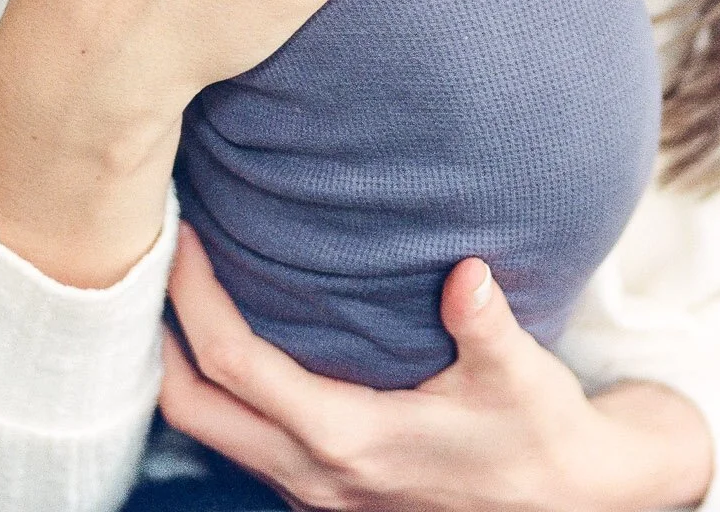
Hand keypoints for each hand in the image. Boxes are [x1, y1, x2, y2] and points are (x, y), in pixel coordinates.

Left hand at [161, 223, 714, 511]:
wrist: (563, 500)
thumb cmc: (537, 432)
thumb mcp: (520, 375)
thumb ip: (487, 324)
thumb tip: (467, 272)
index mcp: (345, 438)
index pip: (234, 365)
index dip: (195, 298)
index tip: (182, 233)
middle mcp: (312, 474)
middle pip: (191, 408)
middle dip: (160, 331)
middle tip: (156, 252)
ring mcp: (312, 491)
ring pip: (210, 431)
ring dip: (184, 362)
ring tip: (185, 286)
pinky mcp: (324, 490)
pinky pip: (241, 441)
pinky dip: (219, 390)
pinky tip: (240, 338)